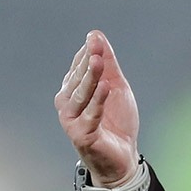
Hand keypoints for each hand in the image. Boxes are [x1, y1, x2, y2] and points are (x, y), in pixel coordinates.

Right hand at [54, 30, 139, 188]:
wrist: (123, 156)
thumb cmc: (116, 121)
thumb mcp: (116, 86)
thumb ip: (108, 63)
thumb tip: (95, 34)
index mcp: (72, 90)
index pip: (79, 66)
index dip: (89, 52)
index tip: (95, 38)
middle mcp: (67, 104)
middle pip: (79, 79)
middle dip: (88, 62)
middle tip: (96, 46)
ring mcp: (72, 120)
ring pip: (81, 95)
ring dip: (90, 78)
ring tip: (99, 61)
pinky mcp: (81, 135)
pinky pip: (90, 115)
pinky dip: (98, 101)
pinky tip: (106, 87)